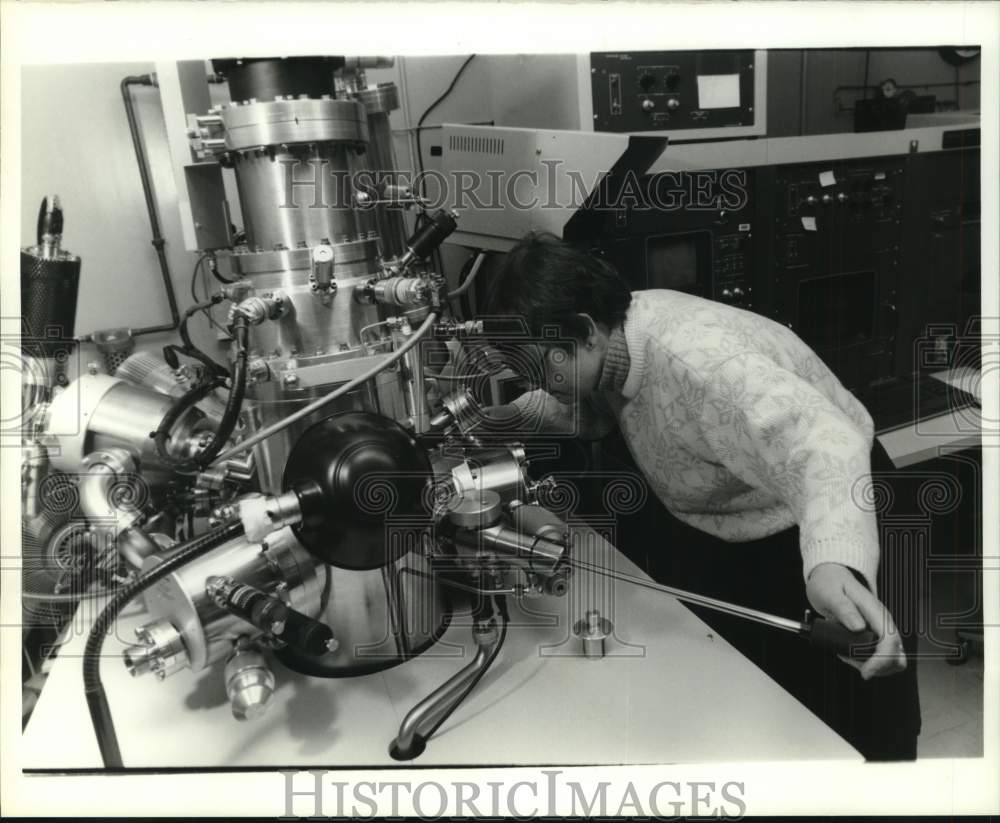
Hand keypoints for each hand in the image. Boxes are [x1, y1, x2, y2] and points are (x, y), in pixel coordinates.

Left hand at [806, 562, 906, 678]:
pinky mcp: (875, 635)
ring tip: (847, 655)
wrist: (831, 576)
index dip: (881, 660)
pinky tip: (849, 654)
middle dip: (877, 667)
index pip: (890, 641)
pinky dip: (867, 662)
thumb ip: (843, 608)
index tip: (865, 671)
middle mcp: (882, 621)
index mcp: (875, 611)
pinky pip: (880, 656)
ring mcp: (880, 629)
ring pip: (892, 659)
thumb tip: (857, 626)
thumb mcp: (830, 592)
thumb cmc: (829, 583)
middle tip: (850, 660)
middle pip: (896, 655)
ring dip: (872, 666)